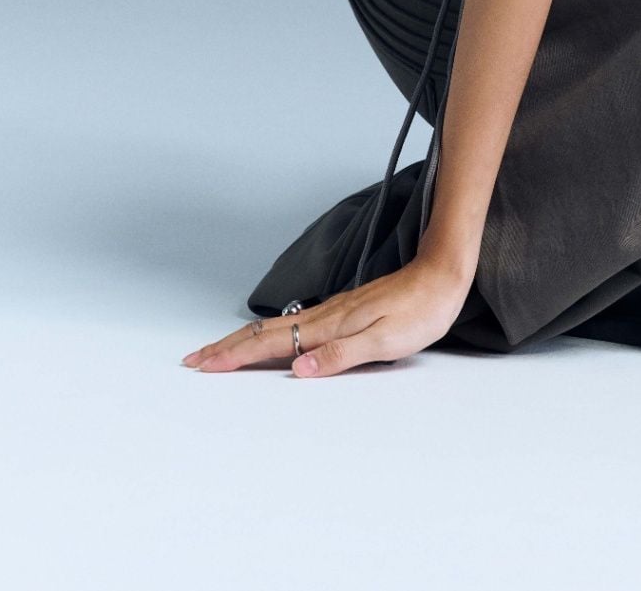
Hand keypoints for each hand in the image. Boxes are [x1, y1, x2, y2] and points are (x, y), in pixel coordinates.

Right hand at [181, 257, 472, 378]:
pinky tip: (273, 337)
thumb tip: (299, 369)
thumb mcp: (386, 339)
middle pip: (266, 332)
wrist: (445, 272)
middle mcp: (327, 314)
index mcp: (331, 324)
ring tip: (221, 350)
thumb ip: (342, 355)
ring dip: (245, 339)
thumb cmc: (422, 309)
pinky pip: (296, 324)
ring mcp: (335, 310)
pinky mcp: (346, 309)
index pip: (273, 343)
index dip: (236, 356)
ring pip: (279, 327)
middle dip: (228, 347)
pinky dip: (272, 333)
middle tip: (195, 359)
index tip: (203, 365)